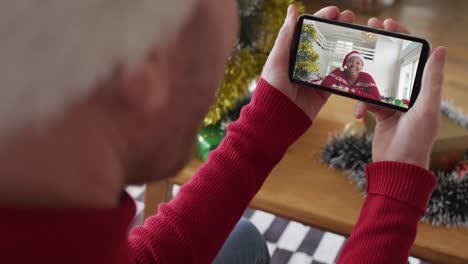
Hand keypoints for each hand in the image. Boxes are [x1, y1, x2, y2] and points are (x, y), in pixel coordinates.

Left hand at [261, 5, 354, 119]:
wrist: (277, 118)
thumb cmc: (272, 87)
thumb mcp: (277, 59)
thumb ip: (286, 35)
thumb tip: (292, 8)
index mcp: (293, 52)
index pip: (310, 31)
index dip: (323, 19)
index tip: (336, 11)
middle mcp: (305, 63)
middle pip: (325, 41)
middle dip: (338, 28)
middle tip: (351, 18)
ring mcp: (316, 76)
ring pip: (335, 56)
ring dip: (347, 44)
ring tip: (358, 33)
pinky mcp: (324, 90)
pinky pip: (339, 77)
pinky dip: (349, 68)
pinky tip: (359, 57)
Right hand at [354, 18, 446, 168]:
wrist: (397, 167)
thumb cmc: (415, 140)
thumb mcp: (426, 109)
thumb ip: (431, 80)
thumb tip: (441, 49)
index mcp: (423, 88)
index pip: (414, 56)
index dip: (402, 37)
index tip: (387, 24)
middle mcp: (409, 93)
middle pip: (393, 64)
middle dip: (380, 50)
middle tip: (367, 33)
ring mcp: (394, 102)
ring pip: (376, 81)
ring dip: (365, 81)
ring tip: (354, 76)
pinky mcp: (381, 113)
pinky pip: (367, 100)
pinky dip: (361, 104)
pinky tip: (359, 114)